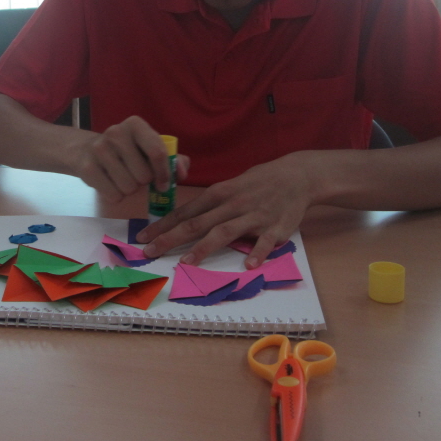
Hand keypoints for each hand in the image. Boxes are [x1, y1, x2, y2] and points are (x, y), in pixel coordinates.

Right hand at [72, 116, 188, 201]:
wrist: (86, 150)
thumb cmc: (127, 151)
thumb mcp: (149, 149)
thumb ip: (172, 159)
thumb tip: (182, 172)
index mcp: (136, 125)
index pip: (157, 152)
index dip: (164, 173)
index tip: (163, 185)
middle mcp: (116, 132)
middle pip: (143, 175)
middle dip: (143, 182)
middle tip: (136, 176)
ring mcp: (99, 149)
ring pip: (129, 187)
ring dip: (130, 190)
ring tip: (123, 179)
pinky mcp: (87, 168)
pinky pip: (113, 195)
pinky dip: (116, 196)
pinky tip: (110, 183)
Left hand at [136, 152, 318, 267]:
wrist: (297, 175)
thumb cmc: (258, 183)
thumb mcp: (230, 186)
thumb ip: (210, 204)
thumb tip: (184, 220)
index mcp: (218, 194)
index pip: (184, 212)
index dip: (162, 226)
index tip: (143, 239)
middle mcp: (231, 204)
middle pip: (196, 223)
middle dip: (170, 238)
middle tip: (149, 252)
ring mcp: (253, 216)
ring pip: (224, 231)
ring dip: (204, 247)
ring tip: (186, 262)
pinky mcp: (275, 227)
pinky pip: (265, 241)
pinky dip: (257, 252)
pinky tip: (249, 265)